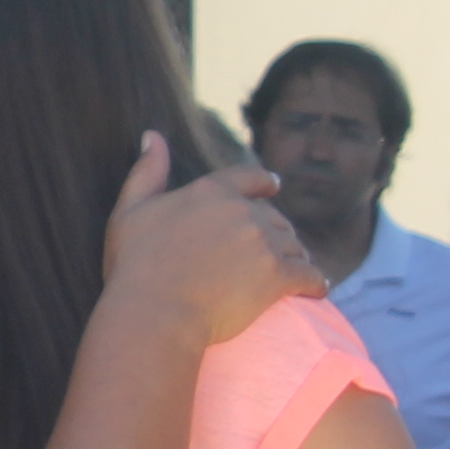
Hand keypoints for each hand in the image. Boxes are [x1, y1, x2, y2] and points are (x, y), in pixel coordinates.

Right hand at [100, 142, 324, 348]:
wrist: (155, 313)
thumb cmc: (135, 265)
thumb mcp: (130, 210)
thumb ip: (147, 171)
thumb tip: (153, 135)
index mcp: (212, 191)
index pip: (251, 178)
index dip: (265, 183)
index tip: (274, 187)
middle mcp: (243, 212)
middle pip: (275, 217)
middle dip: (277, 230)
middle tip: (276, 246)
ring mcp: (263, 244)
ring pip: (294, 245)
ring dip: (296, 256)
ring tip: (297, 269)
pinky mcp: (277, 278)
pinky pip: (309, 276)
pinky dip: (316, 282)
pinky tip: (319, 289)